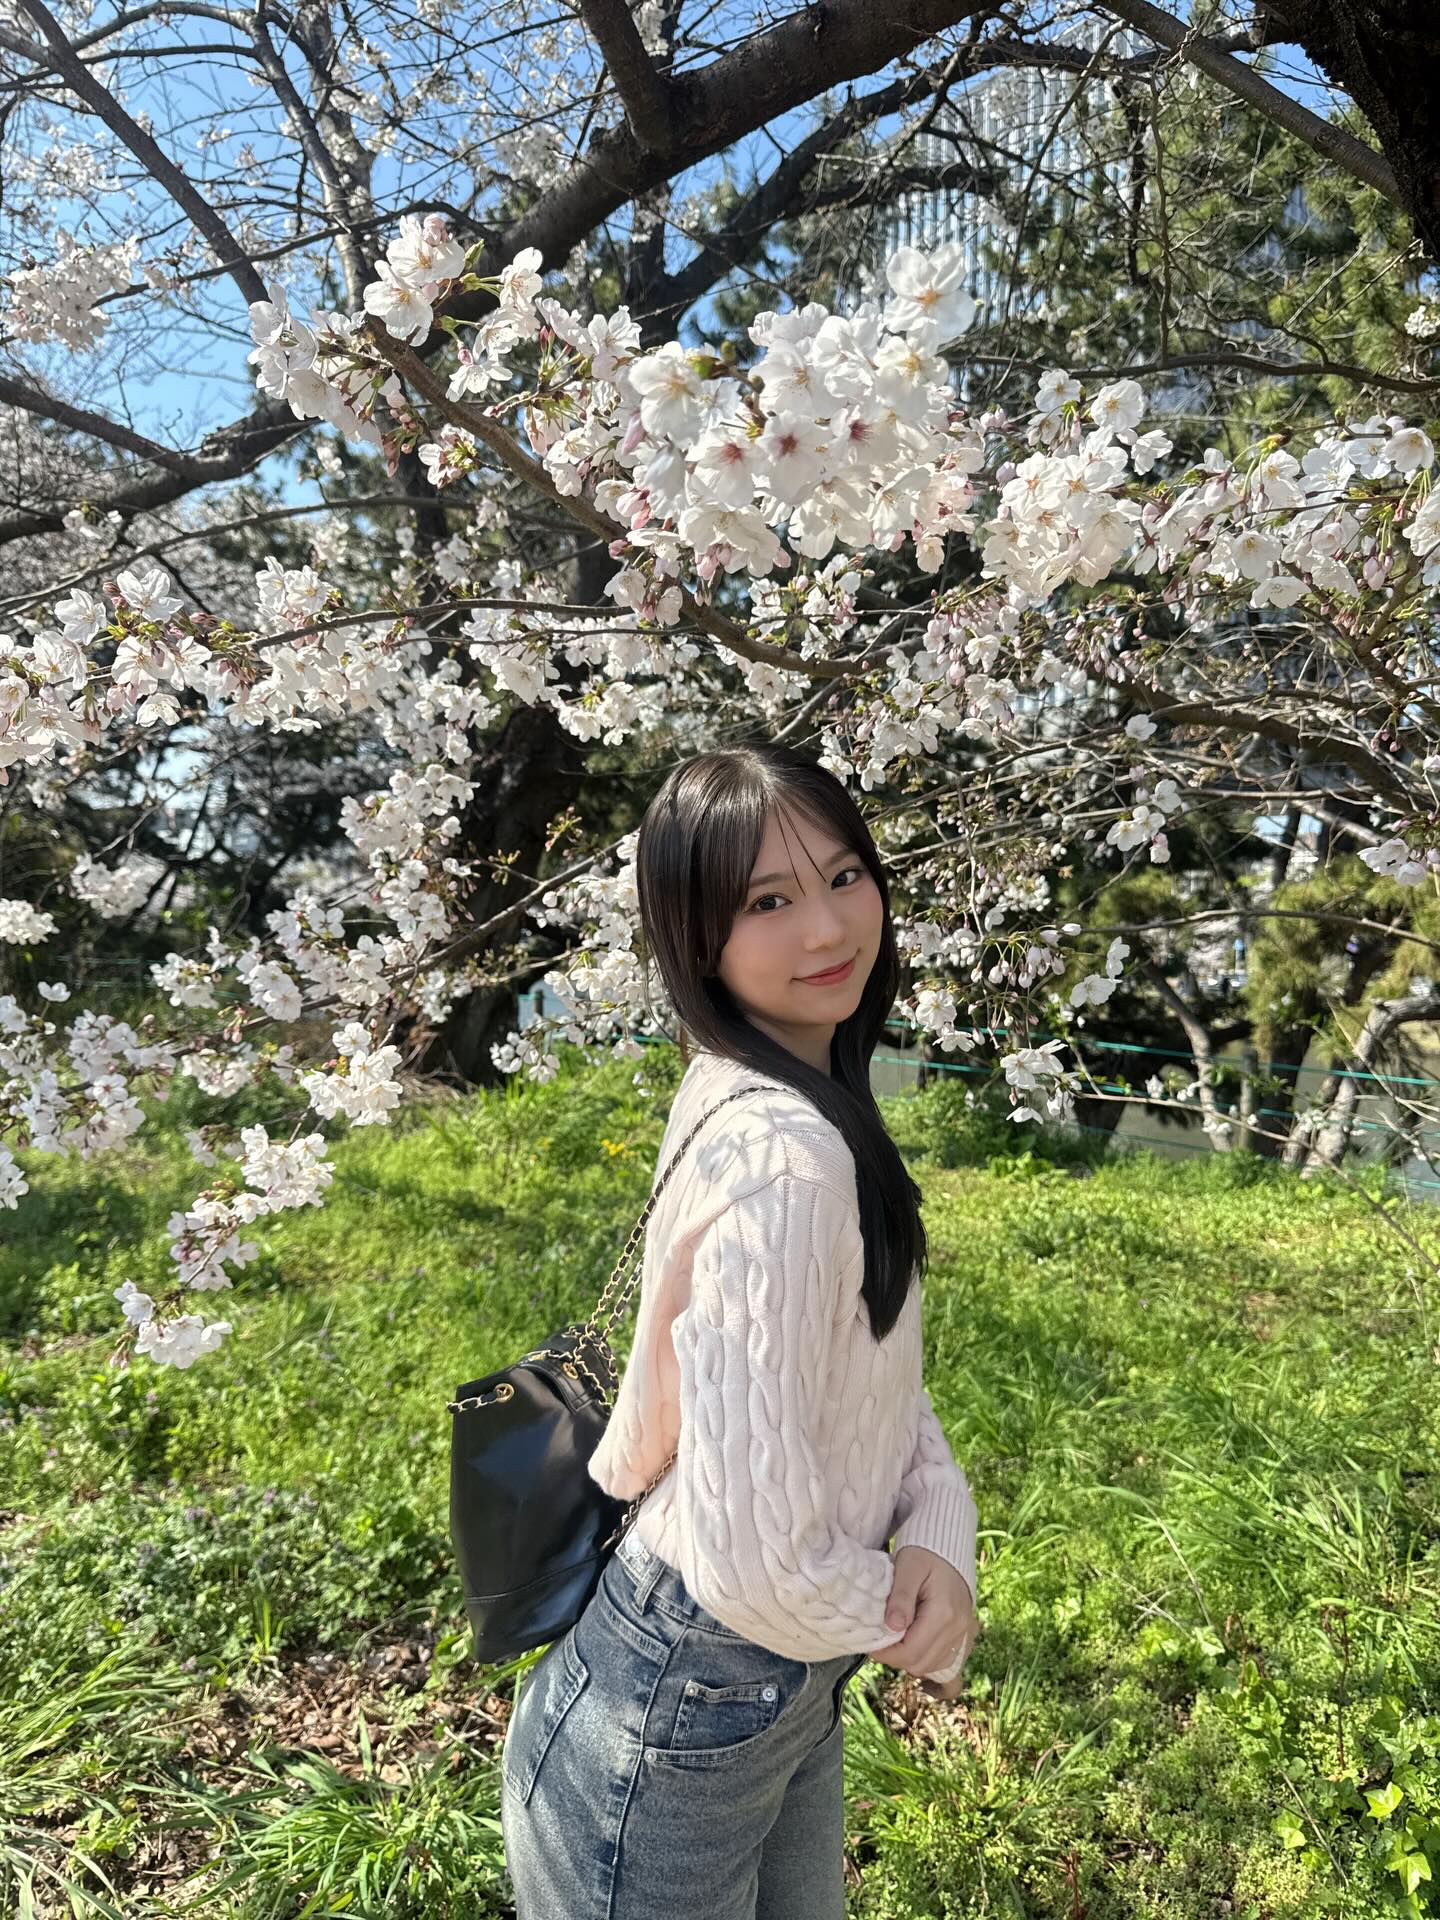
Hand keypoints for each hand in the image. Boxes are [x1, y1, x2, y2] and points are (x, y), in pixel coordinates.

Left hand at [869, 1545, 977, 1697]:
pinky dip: (927, 1659)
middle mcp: (958, 1628)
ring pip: (932, 1667)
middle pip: (921, 1664)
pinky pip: (945, 1661)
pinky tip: (914, 1645)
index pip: (911, 1652)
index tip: (871, 1643)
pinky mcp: (965, 1635)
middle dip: (896, 1658)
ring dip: (911, 1659)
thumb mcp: (907, 1567)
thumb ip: (900, 1597)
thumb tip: (892, 1627)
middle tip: (881, 1641)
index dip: (887, 1654)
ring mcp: (964, 1633)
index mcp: (944, 1613)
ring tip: (897, 1639)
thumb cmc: (924, 1554)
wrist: (948, 1547)